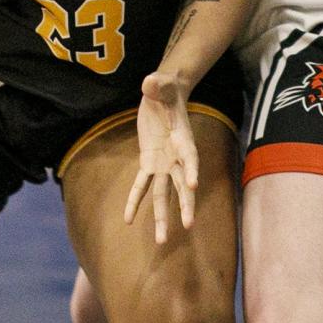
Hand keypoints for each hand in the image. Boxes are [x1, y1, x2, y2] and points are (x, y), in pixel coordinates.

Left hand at [124, 71, 198, 243]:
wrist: (162, 95)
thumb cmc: (164, 88)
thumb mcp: (161, 83)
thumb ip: (157, 84)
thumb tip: (149, 81)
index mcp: (183, 138)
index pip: (190, 156)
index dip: (192, 169)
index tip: (194, 184)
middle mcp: (176, 156)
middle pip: (182, 184)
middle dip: (185, 204)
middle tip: (187, 225)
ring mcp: (163, 163)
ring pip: (164, 194)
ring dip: (162, 216)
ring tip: (162, 241)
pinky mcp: (149, 163)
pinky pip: (141, 185)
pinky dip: (135, 201)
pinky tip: (127, 220)